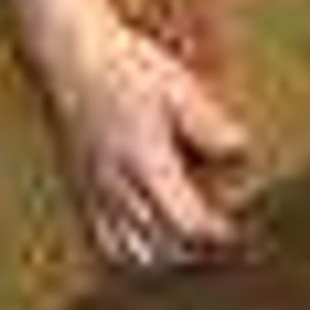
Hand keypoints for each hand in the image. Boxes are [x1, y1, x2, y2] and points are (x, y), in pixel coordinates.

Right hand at [33, 18, 248, 270]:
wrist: (69, 54)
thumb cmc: (126, 66)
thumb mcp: (180, 88)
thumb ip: (211, 125)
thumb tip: (241, 154)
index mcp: (145, 162)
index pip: (186, 222)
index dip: (215, 234)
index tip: (234, 231)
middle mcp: (116, 183)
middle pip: (160, 245)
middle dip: (192, 250)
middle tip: (215, 240)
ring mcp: (94, 188)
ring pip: (128, 249)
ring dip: (160, 256)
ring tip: (182, 244)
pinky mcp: (79, 185)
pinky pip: (100, 236)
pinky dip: (124, 250)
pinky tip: (143, 240)